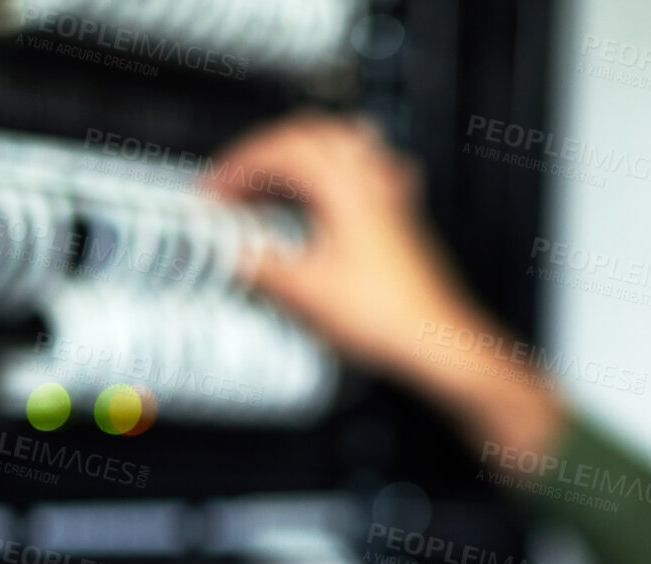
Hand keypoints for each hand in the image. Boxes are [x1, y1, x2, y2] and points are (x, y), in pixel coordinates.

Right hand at [206, 111, 476, 376]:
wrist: (437, 340)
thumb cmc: (388, 316)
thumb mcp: (305, 293)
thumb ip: (262, 267)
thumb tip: (236, 253)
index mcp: (342, 186)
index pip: (278, 151)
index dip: (237, 167)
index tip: (213, 192)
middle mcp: (369, 181)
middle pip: (308, 136)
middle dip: (264, 153)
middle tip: (236, 182)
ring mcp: (389, 196)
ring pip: (342, 144)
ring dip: (302, 152)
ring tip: (276, 175)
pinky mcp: (400, 217)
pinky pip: (374, 170)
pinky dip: (346, 169)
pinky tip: (343, 182)